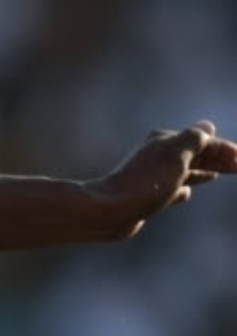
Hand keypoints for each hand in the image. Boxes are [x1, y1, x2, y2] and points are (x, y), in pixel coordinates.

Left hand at [92, 120, 236, 237]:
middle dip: (217, 158)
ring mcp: (153, 177)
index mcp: (165, 142)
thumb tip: (207, 126)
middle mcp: (158, 156)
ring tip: (219, 173)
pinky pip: (172, 190)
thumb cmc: (147, 181)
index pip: (203, 141)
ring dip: (203, 170)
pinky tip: (188, 193)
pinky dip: (184, 188)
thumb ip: (194, 139)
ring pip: (185, 171)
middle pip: (195, 155)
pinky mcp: (148, 197)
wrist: (110, 209)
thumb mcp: (176, 154)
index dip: (224, 149)